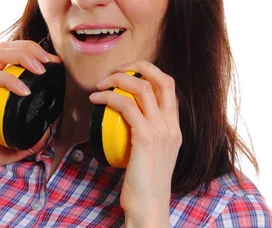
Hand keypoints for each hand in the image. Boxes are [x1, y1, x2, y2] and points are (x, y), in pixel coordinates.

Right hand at [0, 40, 61, 178]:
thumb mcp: (11, 145)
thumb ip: (30, 138)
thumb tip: (49, 132)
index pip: (10, 54)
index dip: (33, 52)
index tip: (54, 62)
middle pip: (5, 47)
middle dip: (30, 48)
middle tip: (50, 60)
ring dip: (22, 56)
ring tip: (40, 70)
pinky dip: (9, 80)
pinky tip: (24, 91)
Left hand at [90, 61, 180, 224]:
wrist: (150, 206)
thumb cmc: (145, 184)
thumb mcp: (152, 155)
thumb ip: (146, 135)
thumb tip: (127, 121)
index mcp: (175, 128)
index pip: (169, 88)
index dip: (150, 73)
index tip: (129, 74)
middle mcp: (172, 126)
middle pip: (162, 80)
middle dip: (139, 66)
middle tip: (117, 70)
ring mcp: (161, 130)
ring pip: (142, 88)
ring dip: (117, 79)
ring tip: (101, 84)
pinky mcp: (146, 137)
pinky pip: (125, 105)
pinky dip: (108, 97)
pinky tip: (96, 100)